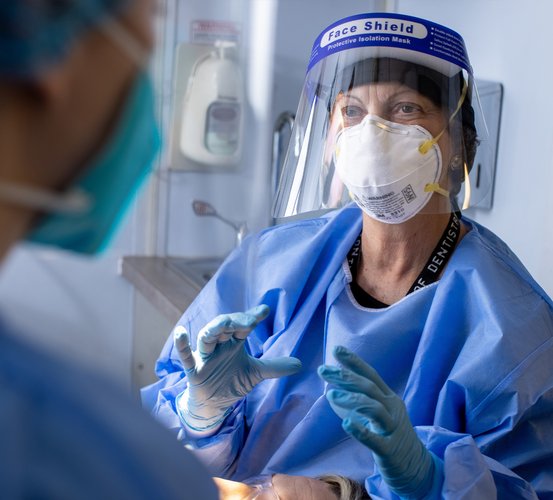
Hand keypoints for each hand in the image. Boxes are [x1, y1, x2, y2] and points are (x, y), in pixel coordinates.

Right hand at [175, 304, 301, 432]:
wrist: (213, 405)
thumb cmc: (230, 382)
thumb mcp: (255, 373)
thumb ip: (274, 367)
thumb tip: (300, 363)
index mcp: (233, 342)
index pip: (243, 325)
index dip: (252, 316)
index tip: (265, 310)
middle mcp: (219, 345)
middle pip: (225, 326)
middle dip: (237, 321)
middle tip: (251, 321)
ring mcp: (205, 356)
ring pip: (206, 336)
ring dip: (215, 328)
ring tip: (224, 323)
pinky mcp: (194, 369)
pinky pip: (186, 355)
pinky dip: (182, 344)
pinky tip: (181, 332)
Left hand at [318, 346, 434, 497]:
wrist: (416, 468)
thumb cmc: (391, 436)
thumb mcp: (378, 414)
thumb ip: (358, 401)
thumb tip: (332, 390)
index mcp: (388, 398)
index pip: (371, 375)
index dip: (354, 361)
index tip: (337, 349)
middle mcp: (392, 409)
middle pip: (369, 387)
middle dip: (345, 376)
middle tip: (323, 370)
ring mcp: (393, 428)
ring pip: (374, 408)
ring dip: (351, 399)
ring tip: (330, 394)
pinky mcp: (390, 450)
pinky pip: (375, 439)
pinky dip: (360, 430)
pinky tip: (345, 423)